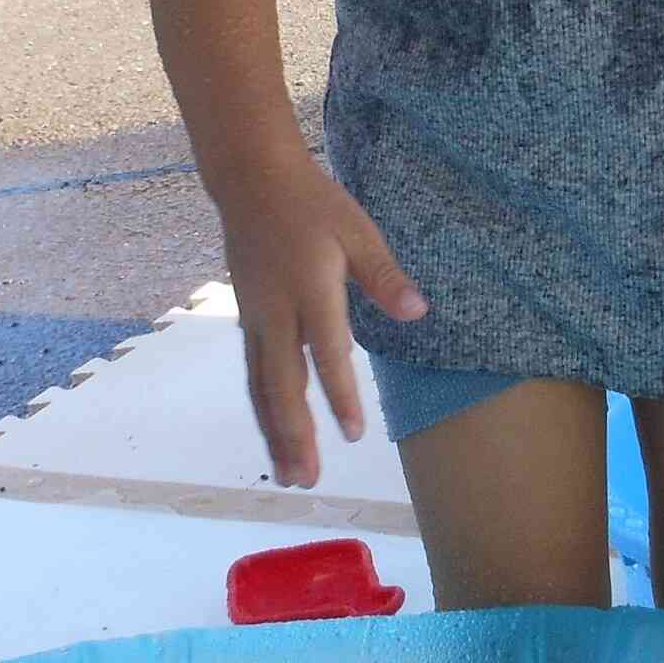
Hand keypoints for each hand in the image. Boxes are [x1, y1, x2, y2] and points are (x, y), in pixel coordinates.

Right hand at [211, 149, 426, 487]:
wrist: (251, 183)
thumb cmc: (313, 204)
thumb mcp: (356, 229)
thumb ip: (383, 274)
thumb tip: (417, 312)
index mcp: (309, 290)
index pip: (326, 352)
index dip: (340, 394)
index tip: (355, 433)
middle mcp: (276, 313)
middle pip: (283, 385)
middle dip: (296, 435)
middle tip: (309, 479)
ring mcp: (255, 320)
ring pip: (262, 388)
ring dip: (275, 435)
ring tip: (290, 475)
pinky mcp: (246, 322)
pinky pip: (254, 375)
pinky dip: (264, 411)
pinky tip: (274, 436)